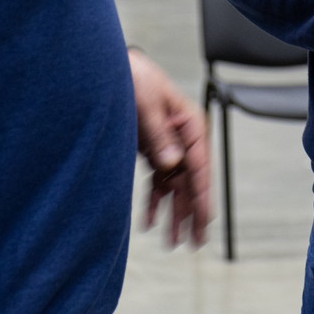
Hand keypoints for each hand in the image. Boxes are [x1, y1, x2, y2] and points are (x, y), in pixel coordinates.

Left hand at [129, 49, 211, 247]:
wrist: (109, 71)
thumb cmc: (134, 79)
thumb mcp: (146, 104)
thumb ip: (159, 135)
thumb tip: (172, 164)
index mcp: (189, 124)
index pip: (199, 164)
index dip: (202, 194)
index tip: (204, 220)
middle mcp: (182, 139)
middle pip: (191, 181)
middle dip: (192, 212)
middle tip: (194, 243)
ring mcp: (168, 147)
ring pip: (175, 186)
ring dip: (175, 213)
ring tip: (173, 242)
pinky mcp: (153, 152)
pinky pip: (158, 182)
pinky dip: (155, 202)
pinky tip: (150, 222)